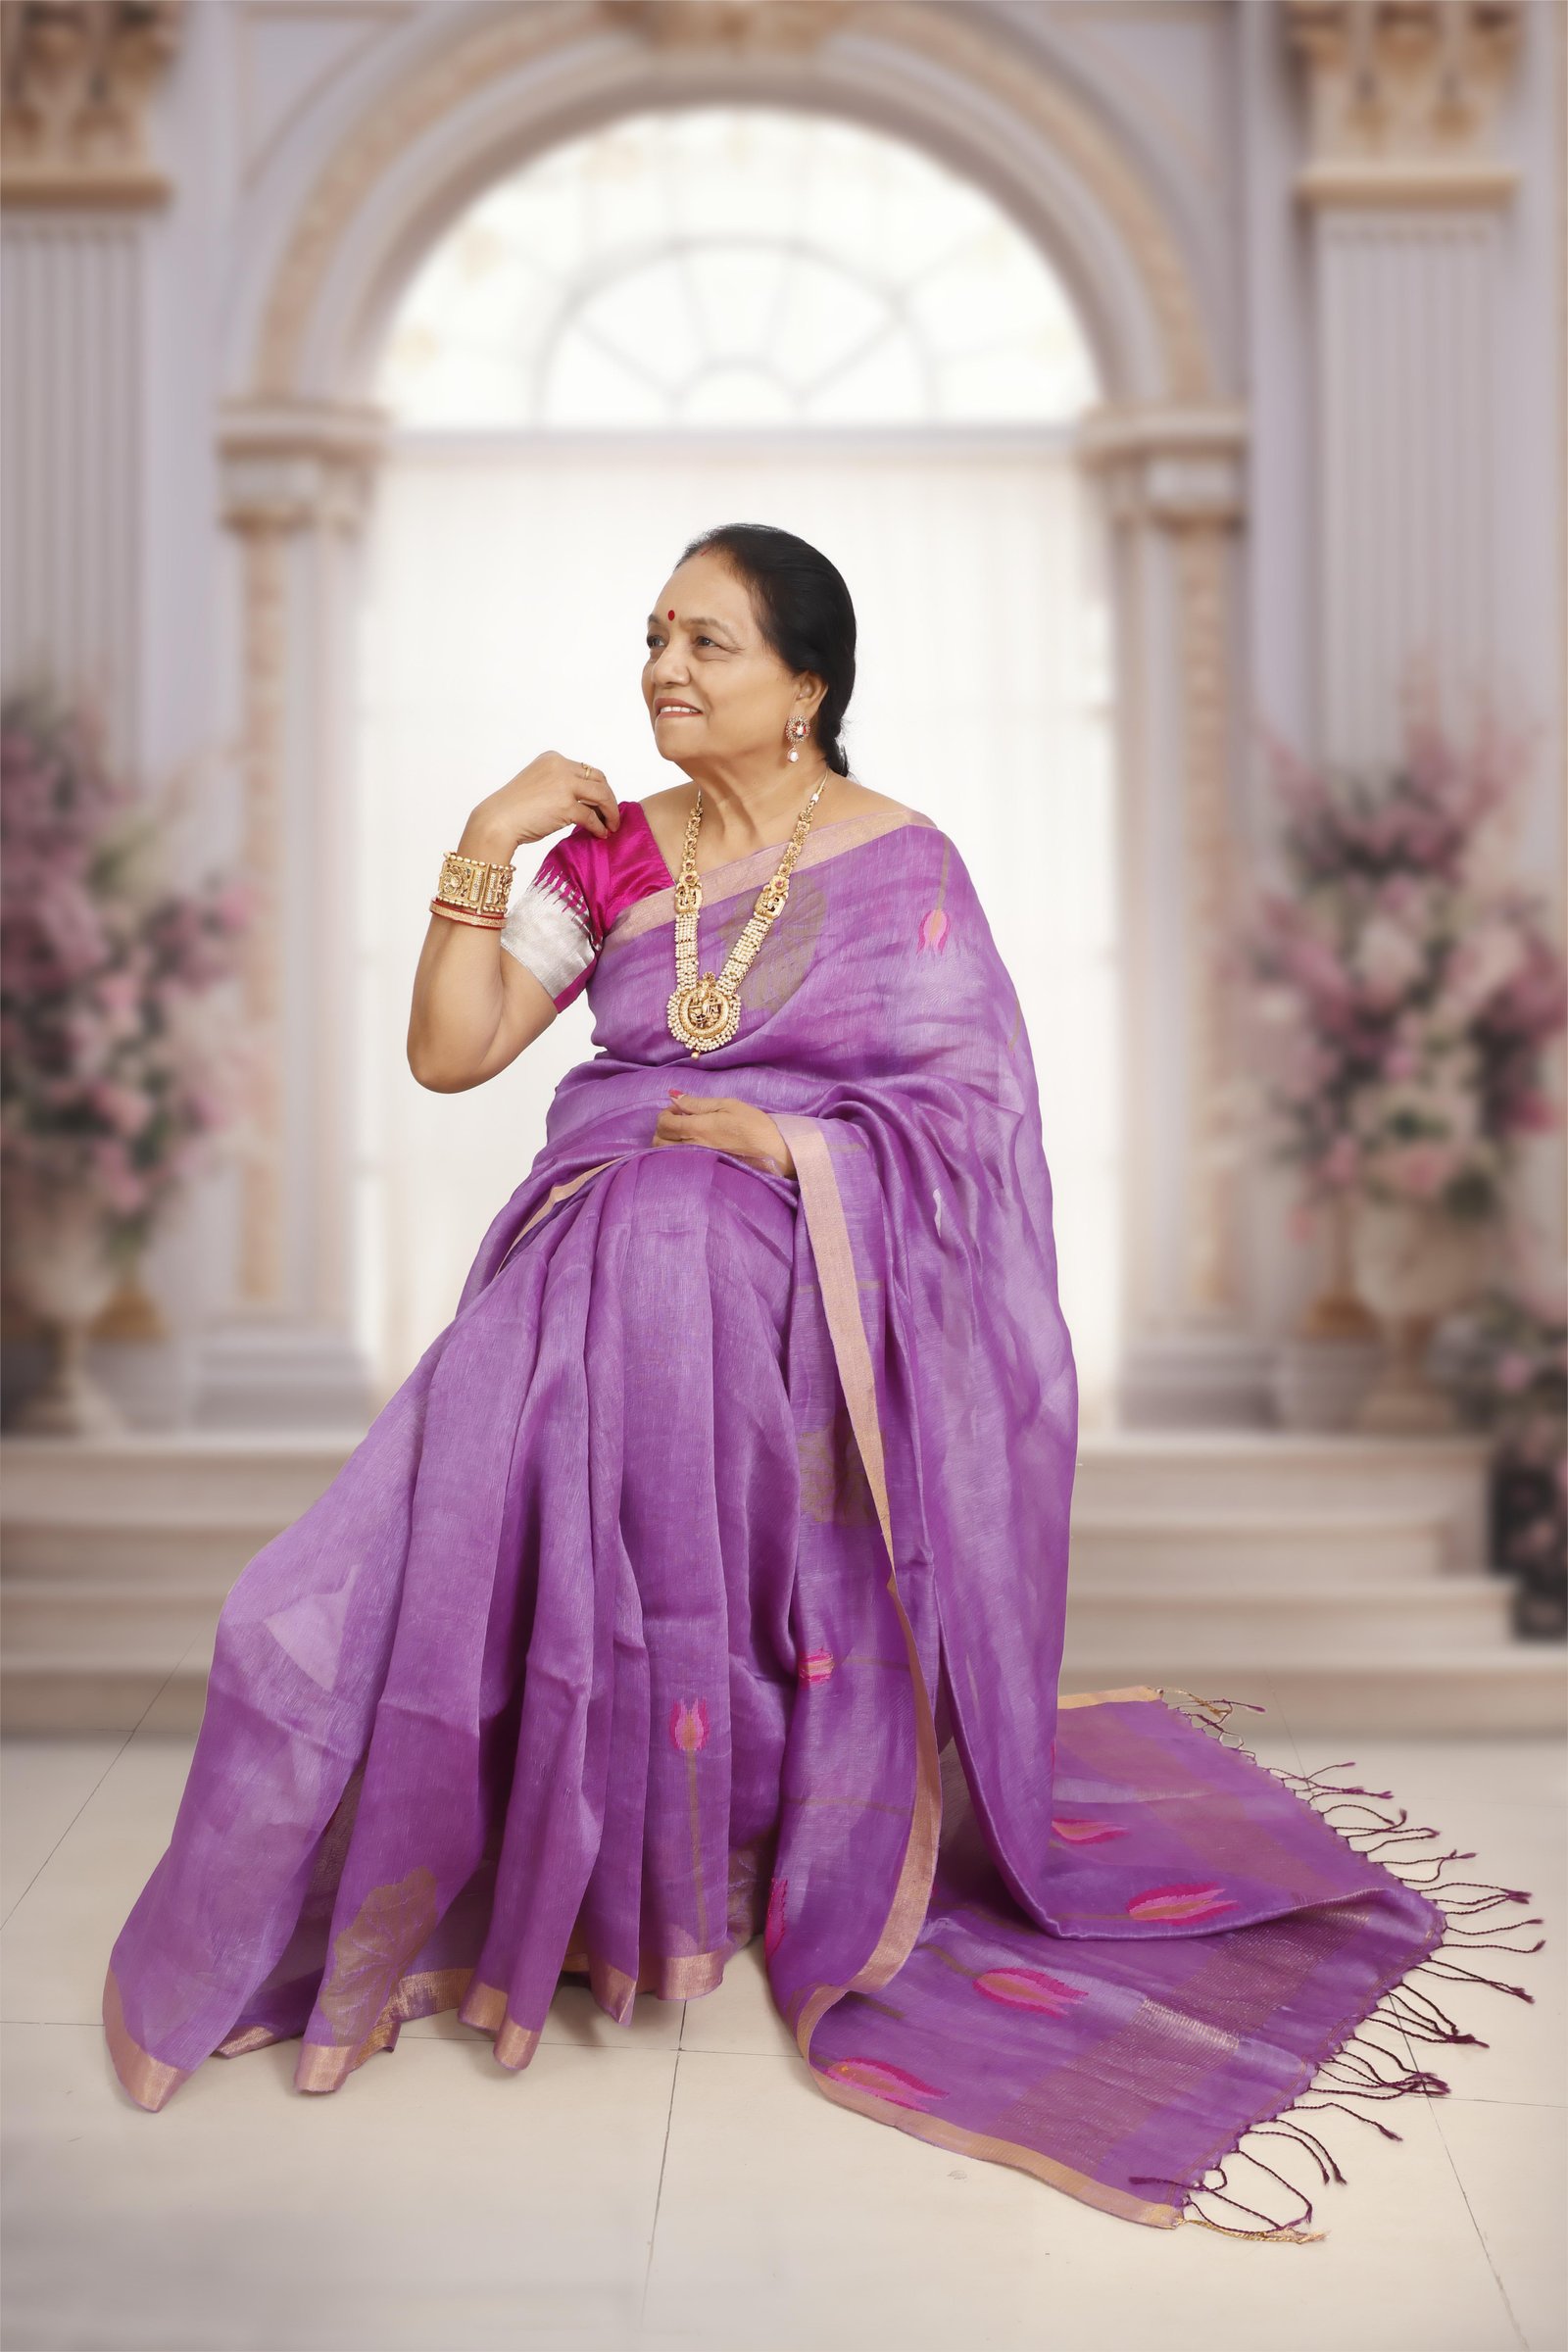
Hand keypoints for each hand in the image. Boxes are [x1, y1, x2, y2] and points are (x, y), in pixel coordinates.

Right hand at [458, 750, 619, 863]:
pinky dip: (599, 826)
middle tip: (611, 815)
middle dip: (609, 798)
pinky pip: (592, 817)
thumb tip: (586, 801)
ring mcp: (564, 785)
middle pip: (599, 780)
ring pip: (602, 795)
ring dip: (610, 812)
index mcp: (553, 759)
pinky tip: (600, 834)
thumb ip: (560, 786)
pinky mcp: (566, 805)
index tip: (602, 803)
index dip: (598, 787)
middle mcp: (560, 767)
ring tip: (611, 826)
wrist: (496, 822)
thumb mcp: (538, 785)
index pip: (586, 770)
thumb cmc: (513, 809)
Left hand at [651, 1089, 795, 1178]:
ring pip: (665, 1154)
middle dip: (663, 1127)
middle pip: (658, 1140)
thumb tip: (674, 1096)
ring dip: (667, 1141)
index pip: (663, 1123)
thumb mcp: (727, 1105)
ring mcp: (696, 1161)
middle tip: (680, 1119)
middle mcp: (692, 1147)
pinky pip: (678, 1162)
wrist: (773, 1153)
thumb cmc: (754, 1125)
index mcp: (697, 1128)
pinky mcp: (703, 1169)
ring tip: (685, 1133)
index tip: (679, 1108)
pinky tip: (690, 1146)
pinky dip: (675, 1153)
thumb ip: (697, 1103)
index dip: (666, 1113)